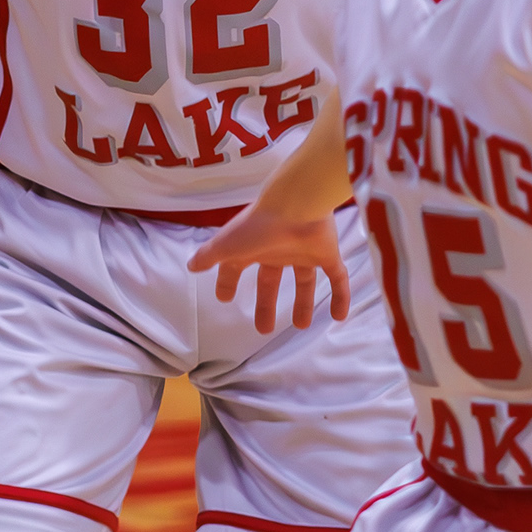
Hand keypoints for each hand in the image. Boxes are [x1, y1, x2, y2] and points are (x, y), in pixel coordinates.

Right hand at [190, 209, 350, 334]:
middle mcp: (278, 250)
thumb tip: (190, 266)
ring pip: (304, 281)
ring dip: (303, 304)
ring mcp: (304, 251)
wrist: (298, 203)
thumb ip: (209, 256)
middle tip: (264, 328)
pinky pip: (337, 278)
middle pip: (270, 282)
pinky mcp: (327, 253)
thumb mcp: (227, 244)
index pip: (236, 268)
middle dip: (267, 304)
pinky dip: (340, 297)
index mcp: (252, 247)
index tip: (225, 298)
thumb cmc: (259, 224)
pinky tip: (339, 317)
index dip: (229, 282)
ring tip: (301, 326)